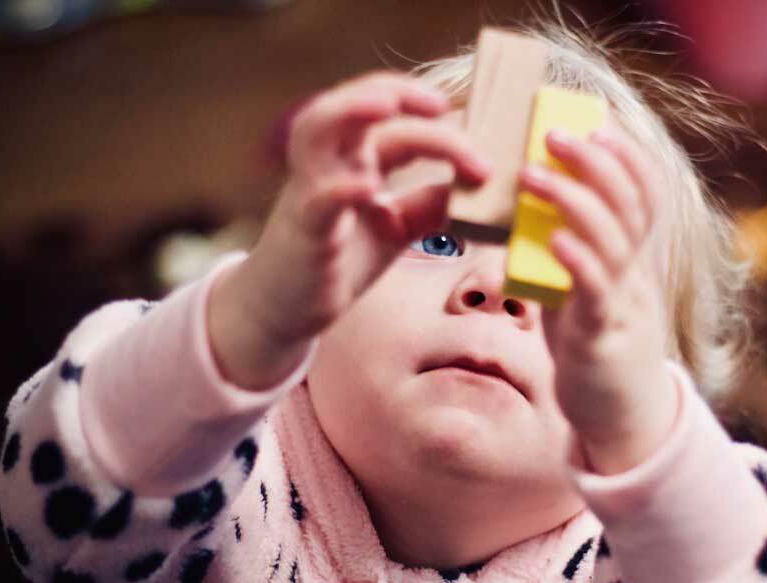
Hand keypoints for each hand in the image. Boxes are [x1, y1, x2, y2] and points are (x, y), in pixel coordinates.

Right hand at [209, 73, 488, 387]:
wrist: (288, 307)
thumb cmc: (341, 259)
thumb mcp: (397, 227)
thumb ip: (431, 204)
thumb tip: (479, 187)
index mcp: (353, 159)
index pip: (391, 120)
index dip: (432, 119)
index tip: (473, 139)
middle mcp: (328, 164)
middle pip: (351, 104)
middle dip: (392, 90)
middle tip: (439, 104)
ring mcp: (311, 192)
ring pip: (315, 130)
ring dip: (350, 110)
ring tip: (388, 105)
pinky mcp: (304, 230)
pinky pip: (317, 199)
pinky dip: (341, 188)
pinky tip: (369, 187)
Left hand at [518, 126, 678, 475]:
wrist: (619, 420)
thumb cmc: (594, 350)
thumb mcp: (582, 294)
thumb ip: (566, 256)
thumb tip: (527, 216)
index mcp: (631, 261)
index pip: (643, 194)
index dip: (626, 155)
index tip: (596, 122)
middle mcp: (634, 276)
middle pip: (628, 205)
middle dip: (594, 161)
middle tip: (554, 131)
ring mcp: (622, 305)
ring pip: (612, 240)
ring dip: (572, 200)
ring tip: (533, 173)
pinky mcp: (602, 338)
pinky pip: (594, 292)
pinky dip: (576, 260)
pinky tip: (552, 237)